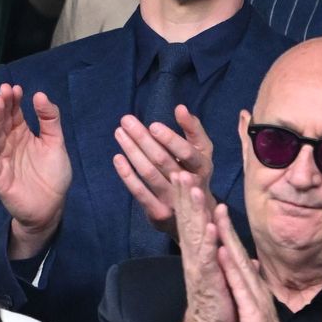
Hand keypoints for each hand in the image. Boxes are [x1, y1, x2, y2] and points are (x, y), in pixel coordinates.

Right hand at [0, 84, 70, 258]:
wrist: (50, 206)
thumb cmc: (53, 175)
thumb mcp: (56, 143)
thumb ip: (50, 120)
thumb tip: (40, 95)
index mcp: (23, 134)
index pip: (15, 113)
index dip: (15, 101)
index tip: (16, 88)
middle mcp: (9, 143)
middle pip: (3, 120)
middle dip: (3, 105)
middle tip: (5, 91)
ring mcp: (1, 157)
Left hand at [113, 105, 214, 238]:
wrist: (198, 214)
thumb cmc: (196, 172)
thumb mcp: (202, 151)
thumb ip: (193, 129)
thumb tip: (180, 108)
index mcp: (203, 166)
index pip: (187, 152)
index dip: (170, 139)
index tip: (153, 125)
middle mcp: (189, 185)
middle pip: (163, 161)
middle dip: (143, 139)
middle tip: (126, 121)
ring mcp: (173, 200)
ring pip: (149, 174)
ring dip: (132, 152)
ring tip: (119, 133)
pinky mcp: (159, 212)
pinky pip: (140, 192)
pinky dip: (127, 175)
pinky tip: (118, 157)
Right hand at [172, 172, 234, 321]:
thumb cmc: (217, 301)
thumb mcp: (221, 271)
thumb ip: (221, 252)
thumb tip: (227, 238)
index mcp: (198, 252)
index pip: (191, 220)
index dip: (188, 198)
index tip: (184, 174)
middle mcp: (195, 256)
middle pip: (188, 220)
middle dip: (185, 195)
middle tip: (179, 170)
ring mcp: (199, 267)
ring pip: (195, 233)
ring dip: (194, 210)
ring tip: (192, 188)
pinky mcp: (207, 280)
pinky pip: (207, 258)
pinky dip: (209, 241)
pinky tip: (211, 225)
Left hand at [216, 204, 306, 321]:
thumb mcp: (254, 312)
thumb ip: (250, 289)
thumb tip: (250, 269)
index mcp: (253, 288)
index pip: (239, 257)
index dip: (228, 234)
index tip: (216, 213)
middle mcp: (256, 288)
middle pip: (240, 252)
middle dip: (226, 227)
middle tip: (215, 201)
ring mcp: (256, 299)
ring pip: (241, 264)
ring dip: (229, 240)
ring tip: (217, 218)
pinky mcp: (254, 314)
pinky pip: (240, 288)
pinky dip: (231, 269)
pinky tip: (223, 254)